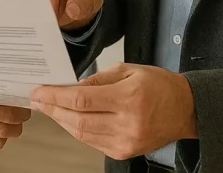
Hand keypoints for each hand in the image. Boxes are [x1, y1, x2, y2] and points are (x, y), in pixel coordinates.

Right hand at [14, 0, 102, 30]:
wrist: (74, 0)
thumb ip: (86, 3)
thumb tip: (72, 10)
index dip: (51, 1)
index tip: (53, 19)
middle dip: (42, 9)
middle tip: (48, 26)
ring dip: (32, 13)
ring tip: (43, 26)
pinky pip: (17, 4)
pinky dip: (25, 15)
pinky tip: (34, 24)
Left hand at [30, 63, 196, 160]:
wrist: (184, 110)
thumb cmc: (159, 86)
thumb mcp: (129, 70)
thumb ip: (98, 78)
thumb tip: (71, 86)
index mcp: (129, 98)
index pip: (81, 100)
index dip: (55, 97)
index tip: (39, 91)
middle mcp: (127, 123)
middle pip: (77, 119)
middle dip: (52, 109)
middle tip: (37, 99)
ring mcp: (125, 141)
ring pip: (82, 133)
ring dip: (61, 120)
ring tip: (49, 108)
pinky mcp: (124, 152)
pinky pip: (92, 142)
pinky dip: (77, 130)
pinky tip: (68, 119)